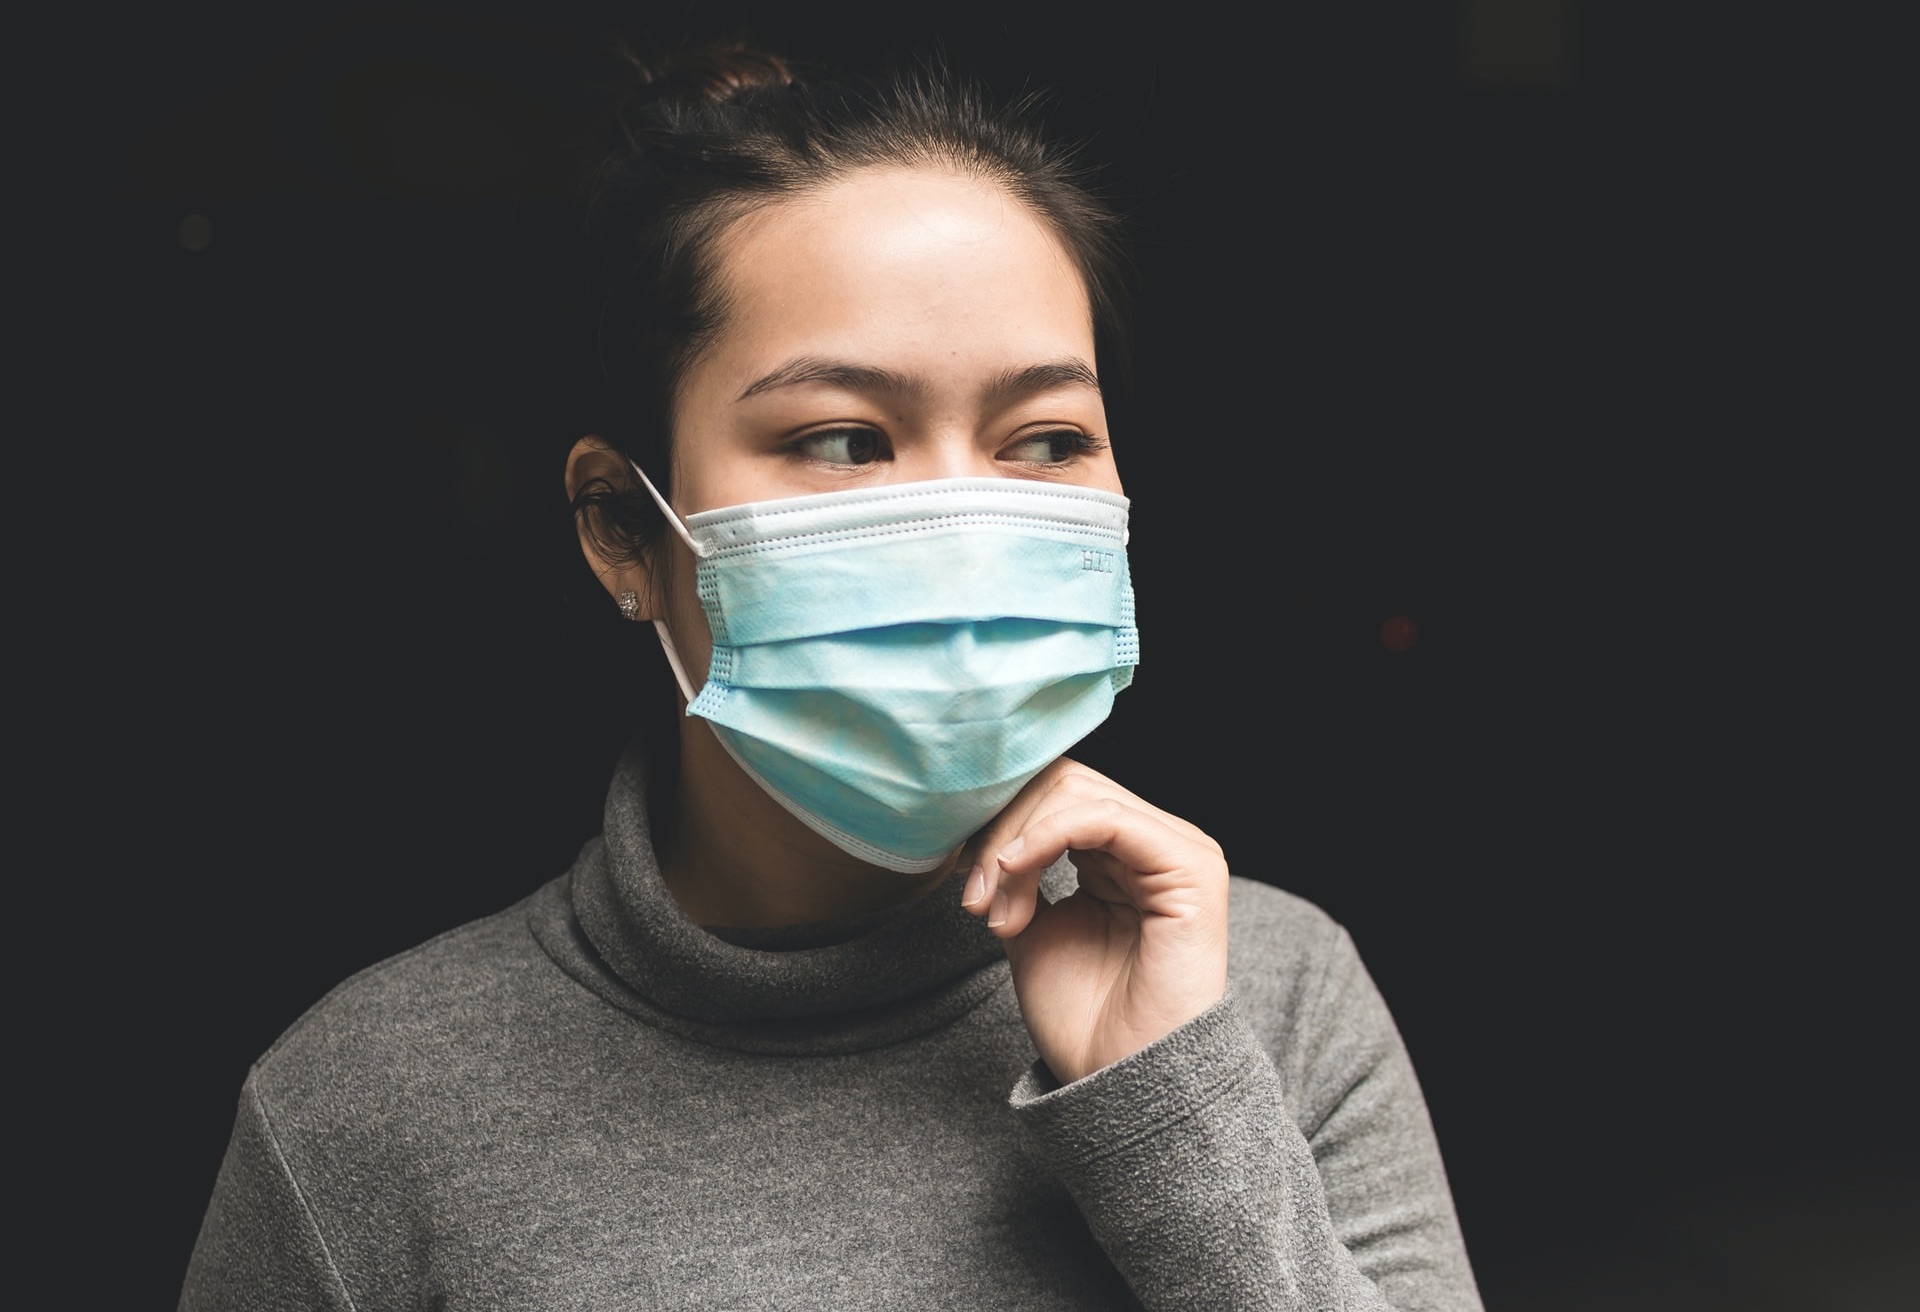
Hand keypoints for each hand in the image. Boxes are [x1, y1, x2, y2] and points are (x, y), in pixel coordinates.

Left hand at [960, 758, 1229, 1084]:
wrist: (1123, 1082)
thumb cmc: (1087, 1019)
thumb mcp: (1032, 929)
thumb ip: (1016, 874)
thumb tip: (984, 832)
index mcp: (1124, 853)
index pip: (1054, 795)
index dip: (999, 827)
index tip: (966, 893)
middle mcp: (1156, 842)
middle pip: (1061, 783)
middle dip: (1002, 833)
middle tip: (976, 900)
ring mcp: (1177, 849)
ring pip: (1075, 794)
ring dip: (1015, 844)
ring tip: (997, 911)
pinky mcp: (1189, 864)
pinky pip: (1103, 817)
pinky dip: (1043, 837)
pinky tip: (1016, 874)